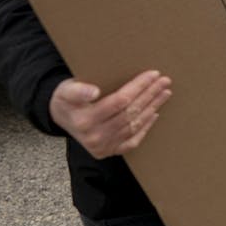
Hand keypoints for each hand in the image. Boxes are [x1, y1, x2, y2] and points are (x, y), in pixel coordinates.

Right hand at [49, 70, 171, 158]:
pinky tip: (154, 114)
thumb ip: (78, 91)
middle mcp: (94, 137)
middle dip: (150, 95)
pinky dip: (145, 128)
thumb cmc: (66, 98)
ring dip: (152, 108)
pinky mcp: (108, 152)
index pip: (120, 101)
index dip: (139, 87)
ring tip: (164, 93)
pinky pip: (132, 141)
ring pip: (134, 125)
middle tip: (165, 81)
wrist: (60, 117)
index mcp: (84, 120)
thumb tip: (94, 91)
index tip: (153, 74)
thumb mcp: (67, 90)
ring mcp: (102, 147)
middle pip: (130, 113)